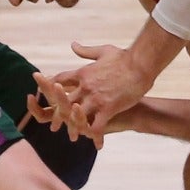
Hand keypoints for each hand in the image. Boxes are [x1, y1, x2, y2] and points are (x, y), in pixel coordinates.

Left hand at [35, 43, 152, 148]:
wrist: (141, 65)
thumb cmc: (125, 57)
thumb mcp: (103, 51)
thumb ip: (86, 51)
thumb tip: (73, 45)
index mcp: (82, 73)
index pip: (59, 81)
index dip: (51, 89)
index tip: (47, 97)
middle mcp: (85, 86)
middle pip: (63, 103)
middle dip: (58, 114)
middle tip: (55, 125)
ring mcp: (95, 98)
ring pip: (76, 118)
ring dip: (74, 128)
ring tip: (74, 137)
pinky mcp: (108, 108)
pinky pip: (98, 127)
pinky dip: (96, 137)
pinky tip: (98, 144)